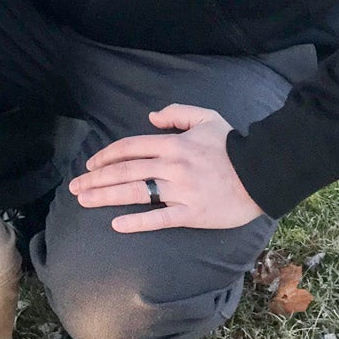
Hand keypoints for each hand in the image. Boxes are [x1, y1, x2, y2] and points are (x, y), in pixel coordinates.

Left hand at [66, 104, 262, 232]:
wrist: (263, 172)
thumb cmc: (233, 145)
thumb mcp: (206, 118)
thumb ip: (177, 114)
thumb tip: (151, 117)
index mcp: (173, 144)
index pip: (129, 148)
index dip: (106, 155)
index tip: (90, 164)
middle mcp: (172, 166)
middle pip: (125, 171)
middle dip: (95, 179)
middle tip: (74, 188)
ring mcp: (181, 191)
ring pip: (135, 193)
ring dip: (105, 197)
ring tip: (83, 202)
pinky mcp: (192, 214)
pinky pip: (160, 219)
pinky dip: (137, 222)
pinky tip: (116, 224)